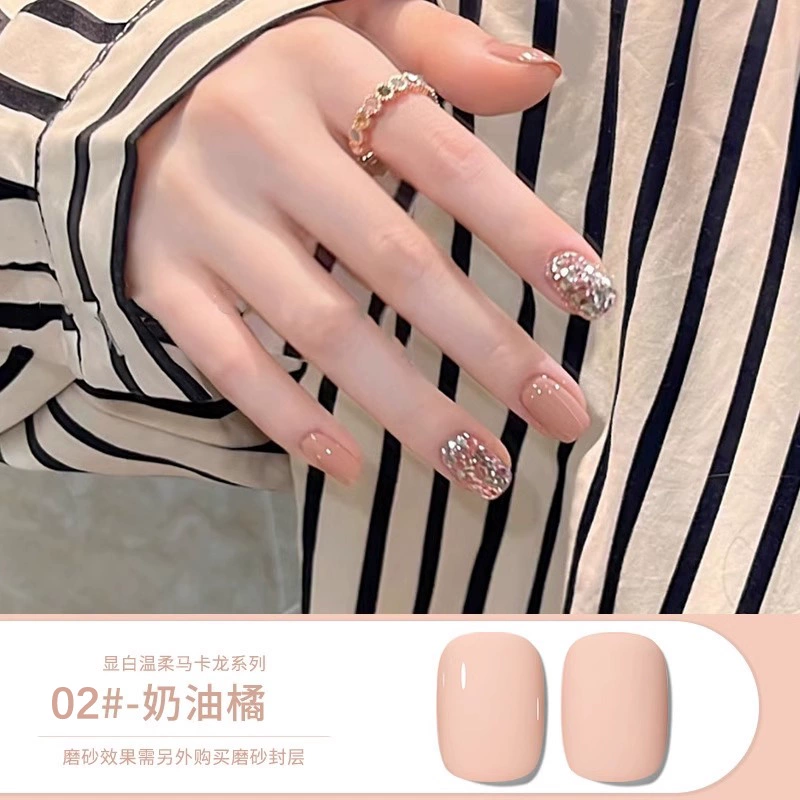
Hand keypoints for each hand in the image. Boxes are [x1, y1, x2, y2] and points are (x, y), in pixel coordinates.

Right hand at [126, 0, 613, 499]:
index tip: (592, 299)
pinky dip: (289, 417)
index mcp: (320, 69)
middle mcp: (259, 141)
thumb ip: (440, 47)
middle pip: (395, 261)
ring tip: (483, 467)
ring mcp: (203, 216)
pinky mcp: (158, 275)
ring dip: (409, 407)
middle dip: (488, 347)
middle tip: (562, 415)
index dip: (524, 231)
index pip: (447, 160)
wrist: (114, 89)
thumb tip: (539, 79)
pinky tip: (353, 466)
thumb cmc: (259, 64)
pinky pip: (226, 359)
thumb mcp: (346, 21)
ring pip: (320, 328)